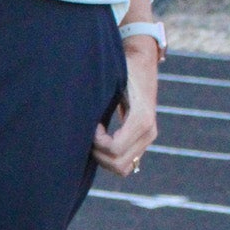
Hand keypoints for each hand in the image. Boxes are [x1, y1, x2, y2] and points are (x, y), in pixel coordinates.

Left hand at [92, 37, 157, 179]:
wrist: (142, 61)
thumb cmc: (123, 68)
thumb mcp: (112, 78)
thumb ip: (100, 98)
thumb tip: (80, 115)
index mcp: (142, 118)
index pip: (115, 148)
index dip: (96, 142)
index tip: (92, 125)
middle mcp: (149, 131)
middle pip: (119, 164)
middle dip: (98, 153)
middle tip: (90, 134)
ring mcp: (148, 137)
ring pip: (123, 168)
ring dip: (104, 159)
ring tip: (94, 138)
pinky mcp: (144, 139)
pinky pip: (127, 162)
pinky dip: (111, 158)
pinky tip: (102, 139)